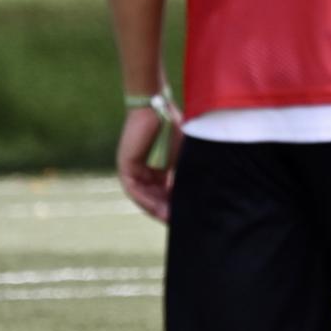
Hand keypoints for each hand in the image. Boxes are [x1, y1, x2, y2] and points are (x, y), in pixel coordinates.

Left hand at [117, 104, 180, 221]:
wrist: (157, 107)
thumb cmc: (174, 126)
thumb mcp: (185, 155)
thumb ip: (186, 172)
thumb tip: (204, 193)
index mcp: (160, 168)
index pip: (167, 192)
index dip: (176, 205)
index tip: (188, 216)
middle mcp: (146, 171)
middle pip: (155, 197)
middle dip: (168, 211)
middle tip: (181, 223)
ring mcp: (134, 170)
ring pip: (145, 197)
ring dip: (157, 209)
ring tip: (171, 220)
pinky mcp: (126, 167)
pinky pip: (135, 190)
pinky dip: (147, 201)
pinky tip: (159, 209)